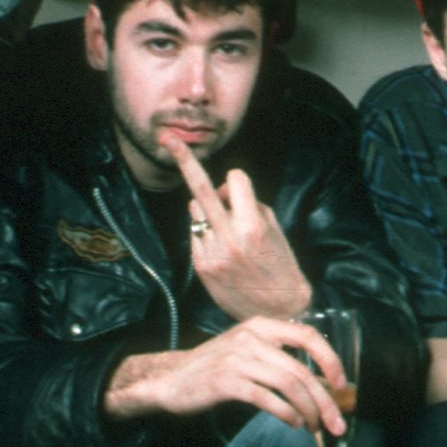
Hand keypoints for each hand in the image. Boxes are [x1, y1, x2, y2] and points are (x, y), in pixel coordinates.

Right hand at [104, 316, 348, 435]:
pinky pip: (267, 399)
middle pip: (302, 370)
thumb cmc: (213, 368)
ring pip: (289, 385)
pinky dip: (287, 414)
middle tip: (336, 423)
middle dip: (325, 400)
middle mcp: (251, 338)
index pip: (307, 336)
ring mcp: (238, 358)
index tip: (341, 384)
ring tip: (313, 427)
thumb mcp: (246, 350)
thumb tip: (319, 384)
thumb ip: (277, 358)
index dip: (330, 360)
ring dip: (308, 411)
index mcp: (260, 326)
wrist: (170, 379)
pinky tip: (293, 423)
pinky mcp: (226, 382)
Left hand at [163, 135, 312, 320]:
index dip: (236, 181)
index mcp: (252, 224)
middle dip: (184, 159)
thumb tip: (218, 191)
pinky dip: (205, 234)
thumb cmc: (280, 264)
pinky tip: (222, 251)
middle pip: (201, 187)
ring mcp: (211, 252)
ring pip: (196, 210)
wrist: (278, 309)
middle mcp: (229, 237)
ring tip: (227, 233)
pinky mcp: (200, 266)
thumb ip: (247, 204)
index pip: (234, 179)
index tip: (235, 185)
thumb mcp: (273, 228)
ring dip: (207, 211)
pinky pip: (195, 234)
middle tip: (167, 137)